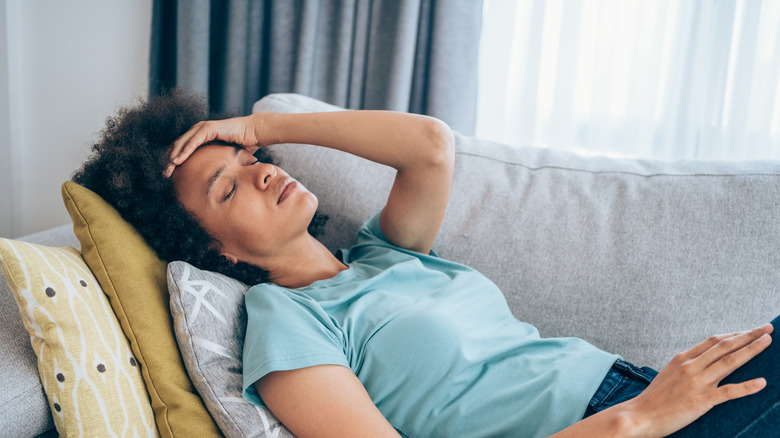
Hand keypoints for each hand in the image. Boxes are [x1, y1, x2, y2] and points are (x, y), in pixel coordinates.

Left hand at [164, 112, 269, 176]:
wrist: (256, 133)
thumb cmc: (245, 144)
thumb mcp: (225, 156)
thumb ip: (216, 162)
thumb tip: (215, 179)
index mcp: (201, 136)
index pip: (183, 148)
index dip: (175, 160)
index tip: (170, 175)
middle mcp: (200, 130)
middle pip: (179, 145)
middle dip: (170, 160)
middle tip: (164, 174)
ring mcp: (203, 127)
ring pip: (182, 143)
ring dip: (173, 157)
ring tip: (168, 170)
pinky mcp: (209, 128)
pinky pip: (193, 141)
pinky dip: (184, 151)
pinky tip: (177, 161)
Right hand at [620, 323, 772, 436]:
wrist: (640, 415)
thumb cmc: (654, 398)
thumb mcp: (668, 374)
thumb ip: (686, 366)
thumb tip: (702, 361)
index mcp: (682, 359)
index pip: (713, 341)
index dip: (734, 334)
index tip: (749, 330)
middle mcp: (690, 366)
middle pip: (724, 346)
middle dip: (748, 335)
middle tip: (767, 327)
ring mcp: (696, 383)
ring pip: (729, 362)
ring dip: (751, 350)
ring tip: (767, 341)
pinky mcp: (701, 401)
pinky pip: (728, 391)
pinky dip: (747, 386)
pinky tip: (762, 382)